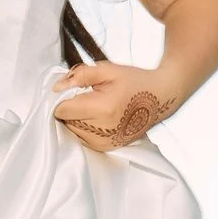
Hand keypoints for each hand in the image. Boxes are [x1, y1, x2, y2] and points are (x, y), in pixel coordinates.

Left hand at [53, 63, 178, 150]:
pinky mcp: (106, 148)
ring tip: (93, 106)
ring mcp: (104, 143)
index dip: (61, 98)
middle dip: (69, 108)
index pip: (62, 110)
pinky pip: (81, 138)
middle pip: (65, 121)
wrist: (161, 98)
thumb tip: (56, 88)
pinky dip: (83, 127)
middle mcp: (102, 131)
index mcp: (102, 109)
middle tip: (85, 95)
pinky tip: (97, 117)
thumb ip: (80, 76)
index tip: (70, 89)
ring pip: (71, 131)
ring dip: (75, 119)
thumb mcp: (108, 70)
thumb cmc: (134, 81)